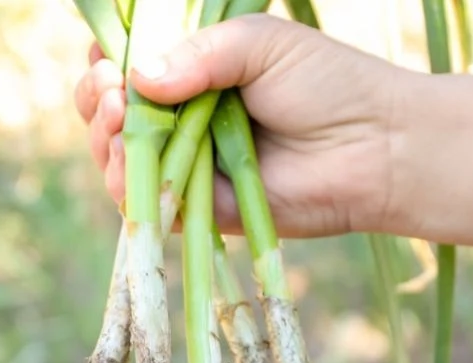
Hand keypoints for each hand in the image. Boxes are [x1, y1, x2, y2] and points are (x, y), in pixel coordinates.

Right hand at [73, 14, 403, 237]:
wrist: (374, 148)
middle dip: (98, 99)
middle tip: (113, 88)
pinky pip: (147, 202)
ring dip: (106, 138)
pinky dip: (127, 182)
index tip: (105, 54)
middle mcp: (184, 117)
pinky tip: (128, 158)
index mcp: (195, 70)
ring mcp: (188, 163)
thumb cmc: (327, 84)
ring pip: (118, 157)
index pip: (129, 63)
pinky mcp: (199, 208)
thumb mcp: (259, 44)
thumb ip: (198, 54)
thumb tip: (136, 78)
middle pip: (111, 112)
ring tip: (122, 117)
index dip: (105, 59)